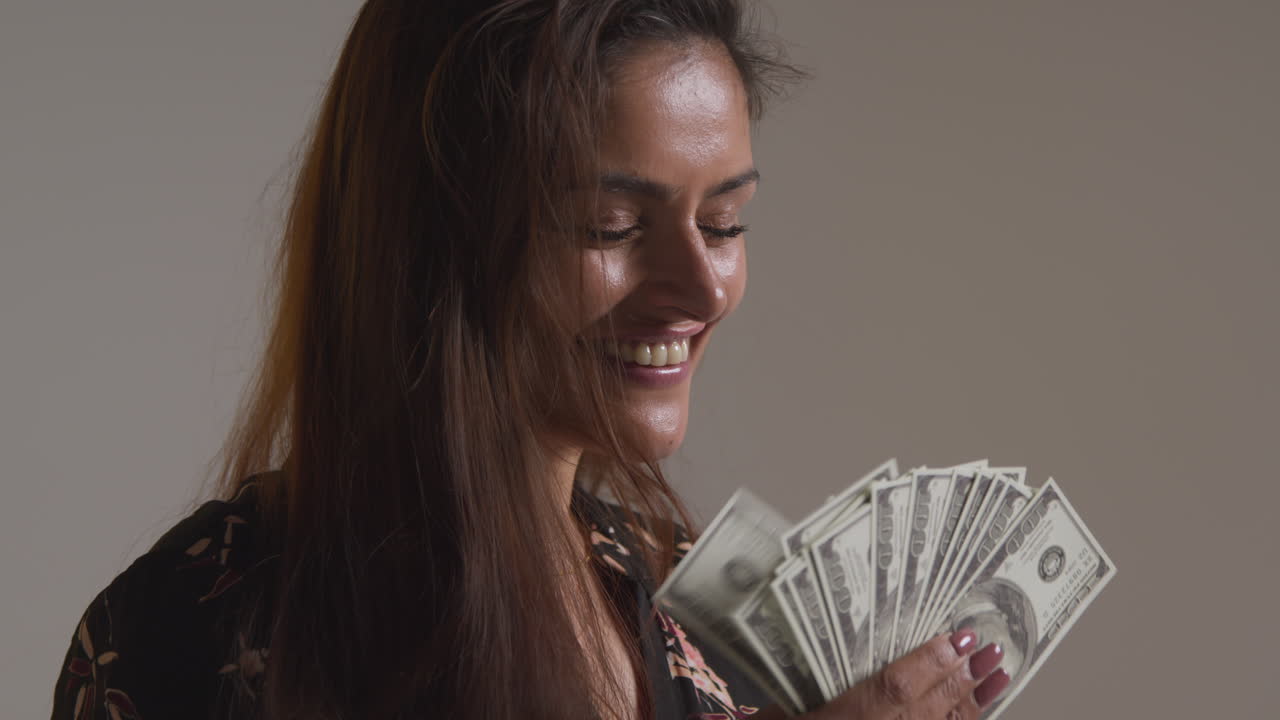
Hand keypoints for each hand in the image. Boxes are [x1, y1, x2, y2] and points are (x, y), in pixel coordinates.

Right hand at [755, 630, 1010, 718]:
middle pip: (932, 705)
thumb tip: (783, 691)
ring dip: (975, 700)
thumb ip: (782, 708)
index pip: (896, 687)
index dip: (932, 660)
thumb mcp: (776, 719)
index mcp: (851, 717)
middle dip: (965, 674)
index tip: (957, 635)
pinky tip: (976, 711)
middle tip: (990, 646)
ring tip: (999, 673)